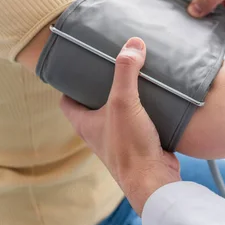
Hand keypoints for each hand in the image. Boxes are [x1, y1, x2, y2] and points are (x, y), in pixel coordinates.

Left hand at [60, 38, 180, 215]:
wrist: (154, 180)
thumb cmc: (130, 146)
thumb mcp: (123, 102)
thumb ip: (126, 71)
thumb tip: (133, 44)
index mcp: (84, 123)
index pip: (66, 101)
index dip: (69, 84)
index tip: (80, 66)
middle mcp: (98, 132)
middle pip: (93, 105)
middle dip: (101, 86)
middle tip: (112, 64)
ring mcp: (119, 139)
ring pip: (118, 113)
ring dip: (125, 97)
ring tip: (136, 75)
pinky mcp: (140, 143)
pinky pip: (139, 121)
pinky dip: (145, 109)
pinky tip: (157, 96)